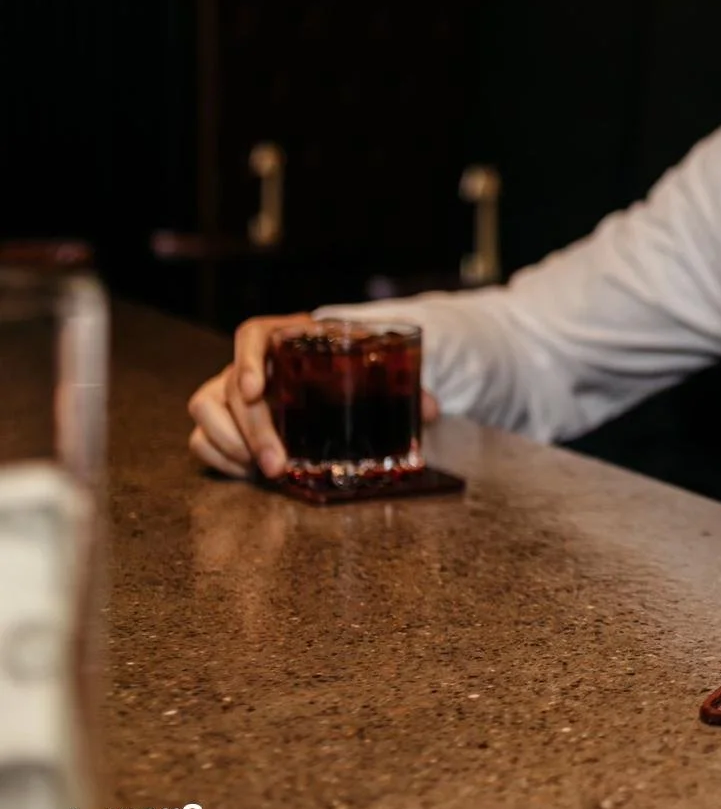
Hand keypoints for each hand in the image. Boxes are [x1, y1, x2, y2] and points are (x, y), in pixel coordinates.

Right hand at [187, 314, 439, 478]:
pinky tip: (249, 473)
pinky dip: (219, 458)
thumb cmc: (348, 367)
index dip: (248, 361)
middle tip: (277, 463)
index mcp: (285, 336)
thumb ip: (399, 386)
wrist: (331, 373)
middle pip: (231, 387)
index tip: (254, 389)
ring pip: (206, 410)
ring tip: (264, 470)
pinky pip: (201, 438)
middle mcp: (251, 362)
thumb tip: (431, 409)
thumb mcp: (372, 369)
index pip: (252, 335)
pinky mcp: (220, 419)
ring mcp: (229, 389)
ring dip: (230, 445)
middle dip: (253, 430)